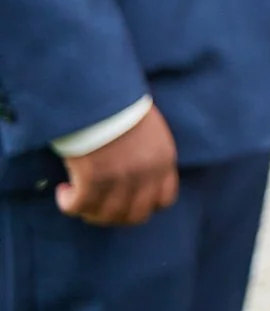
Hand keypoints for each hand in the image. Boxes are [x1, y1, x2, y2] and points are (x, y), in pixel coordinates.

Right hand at [56, 105, 177, 225]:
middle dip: (115, 214)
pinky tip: (63, 191)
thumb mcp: (152, 133)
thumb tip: (138, 177)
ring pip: (106, 216)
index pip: (164, 200)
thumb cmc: (122, 107)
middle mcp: (146, 175)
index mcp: (164, 161)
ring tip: (77, 196)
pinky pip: (79, 207)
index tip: (126, 200)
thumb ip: (151, 158)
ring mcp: (121, 180)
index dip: (143, 204)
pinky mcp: (93, 180)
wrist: (101, 94)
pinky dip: (68, 203)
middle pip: (135, 215)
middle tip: (98, 204)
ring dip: (89, 211)